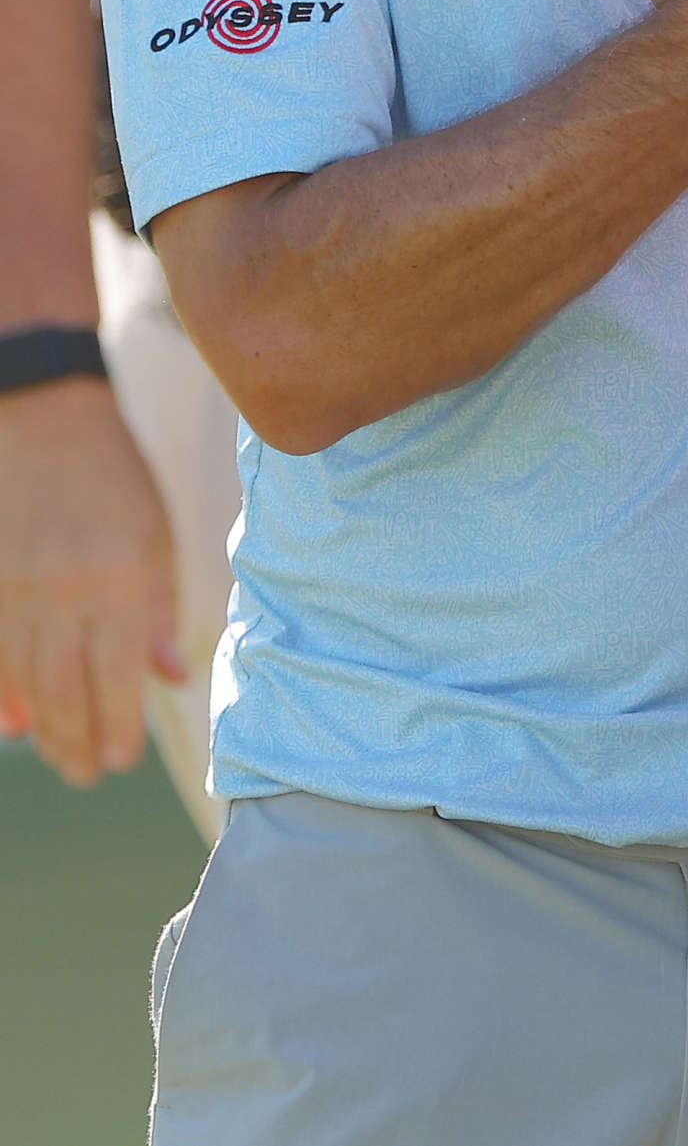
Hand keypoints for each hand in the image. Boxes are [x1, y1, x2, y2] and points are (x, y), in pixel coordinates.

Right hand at [0, 374, 182, 785]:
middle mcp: (67, 591)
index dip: (117, 724)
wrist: (42, 417)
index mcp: (122, 576)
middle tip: (90, 773)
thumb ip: (160, 606)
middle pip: (68, 688)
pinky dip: (1, 695)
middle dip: (78, 741)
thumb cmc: (111, 474)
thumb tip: (169, 679)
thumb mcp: (154, 530)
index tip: (121, 758)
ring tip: (62, 757)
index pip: (119, 673)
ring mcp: (19, 590)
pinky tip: (11, 724)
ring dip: (44, 728)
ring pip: (28, 681)